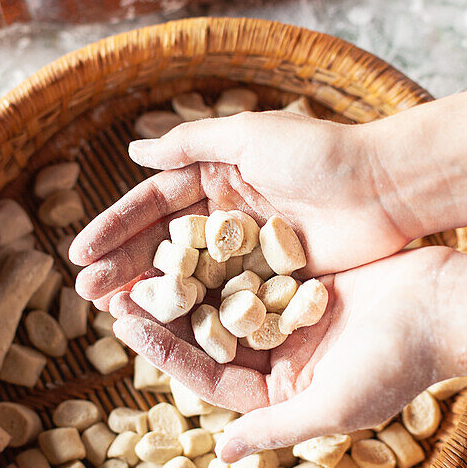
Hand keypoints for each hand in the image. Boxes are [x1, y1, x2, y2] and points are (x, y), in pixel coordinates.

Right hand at [69, 111, 412, 303]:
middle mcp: (228, 213)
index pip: (153, 204)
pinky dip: (198, 314)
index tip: (79, 254)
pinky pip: (228, 299)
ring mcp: (251, 250)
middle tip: (87, 293)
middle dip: (123, 266)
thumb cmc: (320, 155)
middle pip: (165, 244)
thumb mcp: (251, 136)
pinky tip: (169, 331)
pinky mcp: (276, 280)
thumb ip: (193, 143)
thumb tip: (133, 152)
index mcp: (218, 175)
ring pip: (190, 276)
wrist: (386, 188)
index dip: (115, 228)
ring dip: (153, 294)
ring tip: (114, 313)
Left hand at [109, 246, 452, 460]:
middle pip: (210, 341)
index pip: (210, 379)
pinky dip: (224, 258)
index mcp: (284, 396)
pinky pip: (253, 272)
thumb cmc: (398, 363)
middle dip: (166, 317)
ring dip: (188, 284)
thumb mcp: (335, 404)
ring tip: (144, 260)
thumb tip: (223, 454)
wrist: (448, 305)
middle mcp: (283, 362)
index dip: (166, 354)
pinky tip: (189, 234)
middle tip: (120, 291)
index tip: (128, 325)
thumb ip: (278, 427)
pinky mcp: (304, 286)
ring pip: (225, 304)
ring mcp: (292, 322)